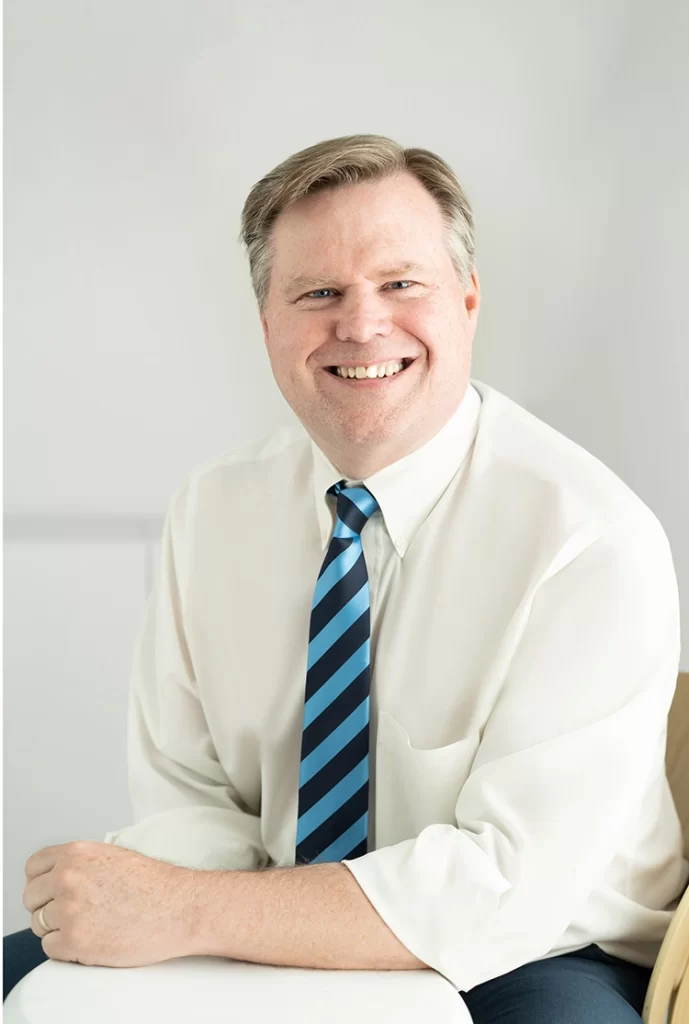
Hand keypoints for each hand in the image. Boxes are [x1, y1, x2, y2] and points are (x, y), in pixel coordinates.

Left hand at [23, 840, 196, 966]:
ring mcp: (69, 910)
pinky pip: (50, 948)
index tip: (50, 892)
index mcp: (76, 853)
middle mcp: (67, 878)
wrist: (179, 908)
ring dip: (58, 929)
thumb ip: (79, 864)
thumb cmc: (154, 884)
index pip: (33, 867)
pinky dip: (66, 949)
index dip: (42, 882)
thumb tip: (55, 879)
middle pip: (31, 898)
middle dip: (48, 906)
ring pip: (39, 925)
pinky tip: (91, 940)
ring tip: (88, 926)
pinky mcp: (74, 941)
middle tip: (74, 913)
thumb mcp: (112, 856)